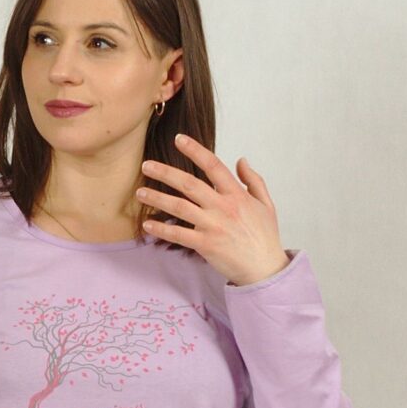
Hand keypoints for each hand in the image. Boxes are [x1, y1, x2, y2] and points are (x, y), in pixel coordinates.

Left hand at [136, 133, 290, 285]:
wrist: (265, 268)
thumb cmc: (265, 237)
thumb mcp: (266, 204)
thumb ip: (253, 180)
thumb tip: (241, 160)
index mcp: (237, 194)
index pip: (213, 165)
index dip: (195, 150)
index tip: (179, 139)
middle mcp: (223, 207)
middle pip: (189, 184)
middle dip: (165, 173)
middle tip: (146, 165)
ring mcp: (213, 226)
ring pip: (180, 208)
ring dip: (157, 199)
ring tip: (140, 192)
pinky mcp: (205, 245)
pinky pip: (179, 235)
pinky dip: (162, 229)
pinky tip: (148, 224)